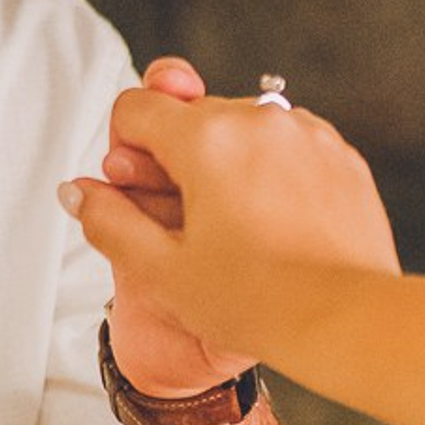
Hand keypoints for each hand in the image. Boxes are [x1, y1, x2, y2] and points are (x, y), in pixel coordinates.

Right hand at [62, 60, 398, 386]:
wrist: (347, 319)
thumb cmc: (257, 301)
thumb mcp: (161, 270)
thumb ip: (108, 220)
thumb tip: (78, 192)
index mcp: (207, 138)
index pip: (136, 106)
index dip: (124, 151)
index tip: (138, 191)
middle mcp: (259, 119)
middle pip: (190, 116)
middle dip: (175, 158)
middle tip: (183, 221)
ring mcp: (306, 132)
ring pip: (241, 128)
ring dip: (225, 163)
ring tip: (234, 228)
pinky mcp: (340, 154)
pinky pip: (287, 145)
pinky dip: (270, 171)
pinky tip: (271, 224)